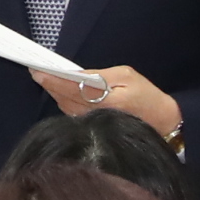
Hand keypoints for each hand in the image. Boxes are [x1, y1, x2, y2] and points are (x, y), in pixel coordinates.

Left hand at [35, 62, 181, 138]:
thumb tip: (74, 73)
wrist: (164, 123)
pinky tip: (60, 91)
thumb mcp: (126, 76)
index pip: (71, 88)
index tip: (36, 70)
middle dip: (49, 84)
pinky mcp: (93, 128)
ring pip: (65, 107)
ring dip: (54, 93)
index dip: (52, 80)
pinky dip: (63, 101)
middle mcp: (95, 115)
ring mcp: (93, 124)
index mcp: (106, 101)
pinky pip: (72, 113)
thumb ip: (98, 75)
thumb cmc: (147, 96)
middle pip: (63, 98)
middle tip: (35, 70)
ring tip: (44, 78)